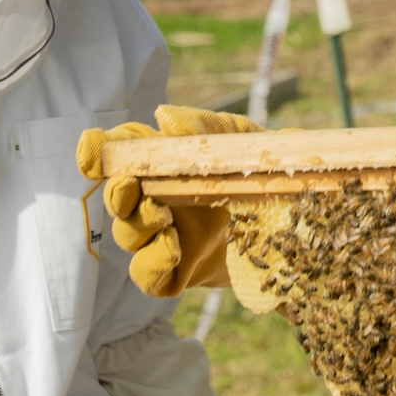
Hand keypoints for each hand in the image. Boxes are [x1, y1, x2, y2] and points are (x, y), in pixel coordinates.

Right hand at [77, 107, 260, 296]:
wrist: (303, 225)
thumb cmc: (267, 174)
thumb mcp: (245, 142)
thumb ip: (207, 128)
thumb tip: (165, 119)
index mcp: (166, 164)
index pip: (122, 154)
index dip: (99, 153)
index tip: (92, 155)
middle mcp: (158, 200)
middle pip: (116, 198)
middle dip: (116, 192)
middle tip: (130, 187)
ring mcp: (165, 238)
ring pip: (128, 236)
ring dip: (137, 226)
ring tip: (164, 219)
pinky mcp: (179, 273)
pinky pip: (148, 276)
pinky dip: (152, 263)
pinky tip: (173, 249)